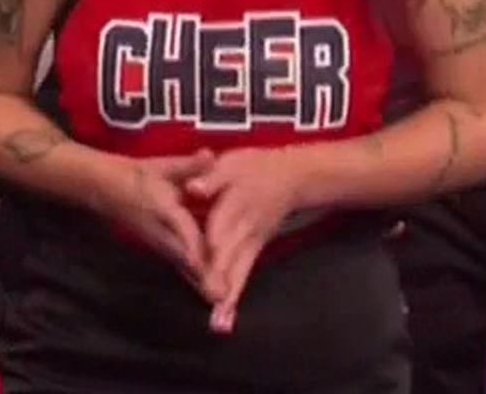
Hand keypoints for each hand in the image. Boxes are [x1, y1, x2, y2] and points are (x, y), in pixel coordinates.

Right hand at [99, 150, 215, 293]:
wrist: (105, 189)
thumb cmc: (135, 175)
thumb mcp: (162, 166)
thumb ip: (188, 166)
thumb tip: (210, 156)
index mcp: (164, 210)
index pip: (183, 230)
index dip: (197, 246)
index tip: (211, 263)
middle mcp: (162, 233)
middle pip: (186, 259)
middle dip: (203, 277)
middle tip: (222, 297)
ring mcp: (160, 245)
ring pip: (183, 268)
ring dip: (200, 284)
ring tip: (220, 304)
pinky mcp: (161, 249)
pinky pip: (180, 267)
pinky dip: (194, 281)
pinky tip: (208, 295)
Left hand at [185, 148, 304, 334]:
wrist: (292, 178)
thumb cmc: (255, 168)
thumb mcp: (232, 163)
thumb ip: (212, 178)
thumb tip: (193, 188)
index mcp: (236, 202)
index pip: (221, 223)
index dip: (211, 240)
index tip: (199, 259)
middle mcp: (244, 228)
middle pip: (229, 254)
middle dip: (218, 278)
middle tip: (209, 301)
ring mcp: (251, 243)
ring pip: (237, 272)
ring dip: (227, 296)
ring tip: (217, 321)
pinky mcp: (255, 251)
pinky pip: (243, 276)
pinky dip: (234, 298)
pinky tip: (225, 319)